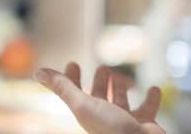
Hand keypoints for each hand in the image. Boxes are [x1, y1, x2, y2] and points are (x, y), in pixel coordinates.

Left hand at [36, 63, 164, 133]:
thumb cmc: (110, 129)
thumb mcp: (82, 105)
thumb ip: (62, 88)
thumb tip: (37, 72)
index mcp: (87, 113)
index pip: (75, 93)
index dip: (71, 79)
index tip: (73, 63)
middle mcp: (105, 118)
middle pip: (99, 97)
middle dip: (100, 82)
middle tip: (102, 68)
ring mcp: (124, 122)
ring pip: (121, 102)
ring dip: (121, 88)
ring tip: (123, 77)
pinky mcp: (143, 125)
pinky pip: (148, 110)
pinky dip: (151, 99)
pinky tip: (153, 88)